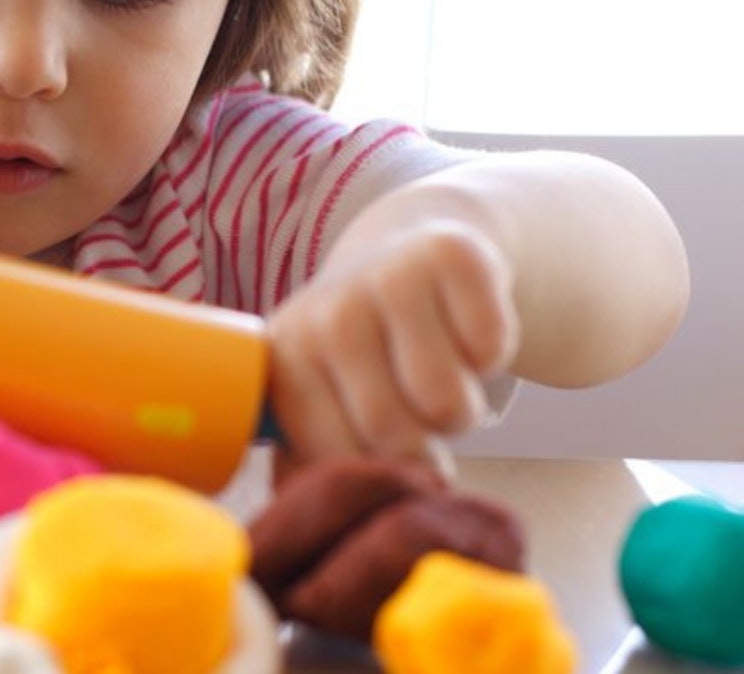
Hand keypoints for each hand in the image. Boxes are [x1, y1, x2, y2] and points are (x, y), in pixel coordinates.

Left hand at [266, 221, 518, 466]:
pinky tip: (461, 334)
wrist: (404, 254)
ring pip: (447, 403)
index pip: (336, 460)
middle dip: (422, 449)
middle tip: (416, 418)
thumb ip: (307, 464)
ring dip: (461, 409)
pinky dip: (490, 356)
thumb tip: (315, 525)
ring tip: (437, 380)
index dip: (377, 481)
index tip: (387, 468)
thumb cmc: (360, 355)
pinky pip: (491, 348)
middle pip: (393, 436)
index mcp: (286, 361)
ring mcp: (385, 278)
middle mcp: (328, 314)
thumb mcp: (319, 400)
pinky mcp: (450, 255)